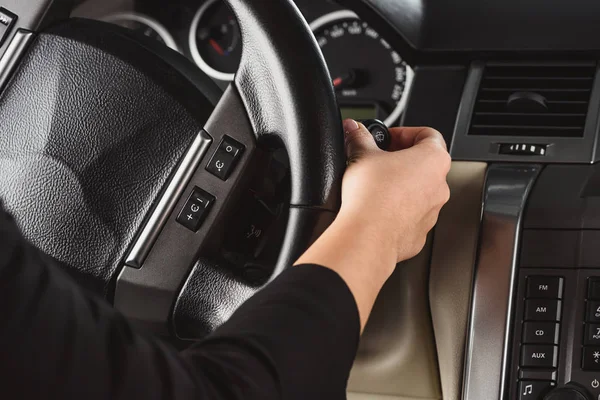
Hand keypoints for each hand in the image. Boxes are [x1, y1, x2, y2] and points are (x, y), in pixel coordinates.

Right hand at [294, 119, 449, 328]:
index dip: (406, 133)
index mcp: (433, 160)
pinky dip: (397, 211)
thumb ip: (360, 137)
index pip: (428, 135)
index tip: (387, 139)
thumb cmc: (372, 196)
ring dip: (400, 187)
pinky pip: (410, 216)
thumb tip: (354, 128)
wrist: (368, 235)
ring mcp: (432, 212)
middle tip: (378, 160)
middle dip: (400, 160)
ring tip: (374, 186)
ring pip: (419, 192)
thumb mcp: (362, 155)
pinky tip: (376, 209)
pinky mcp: (420, 233)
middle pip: (425, 164)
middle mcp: (439, 186)